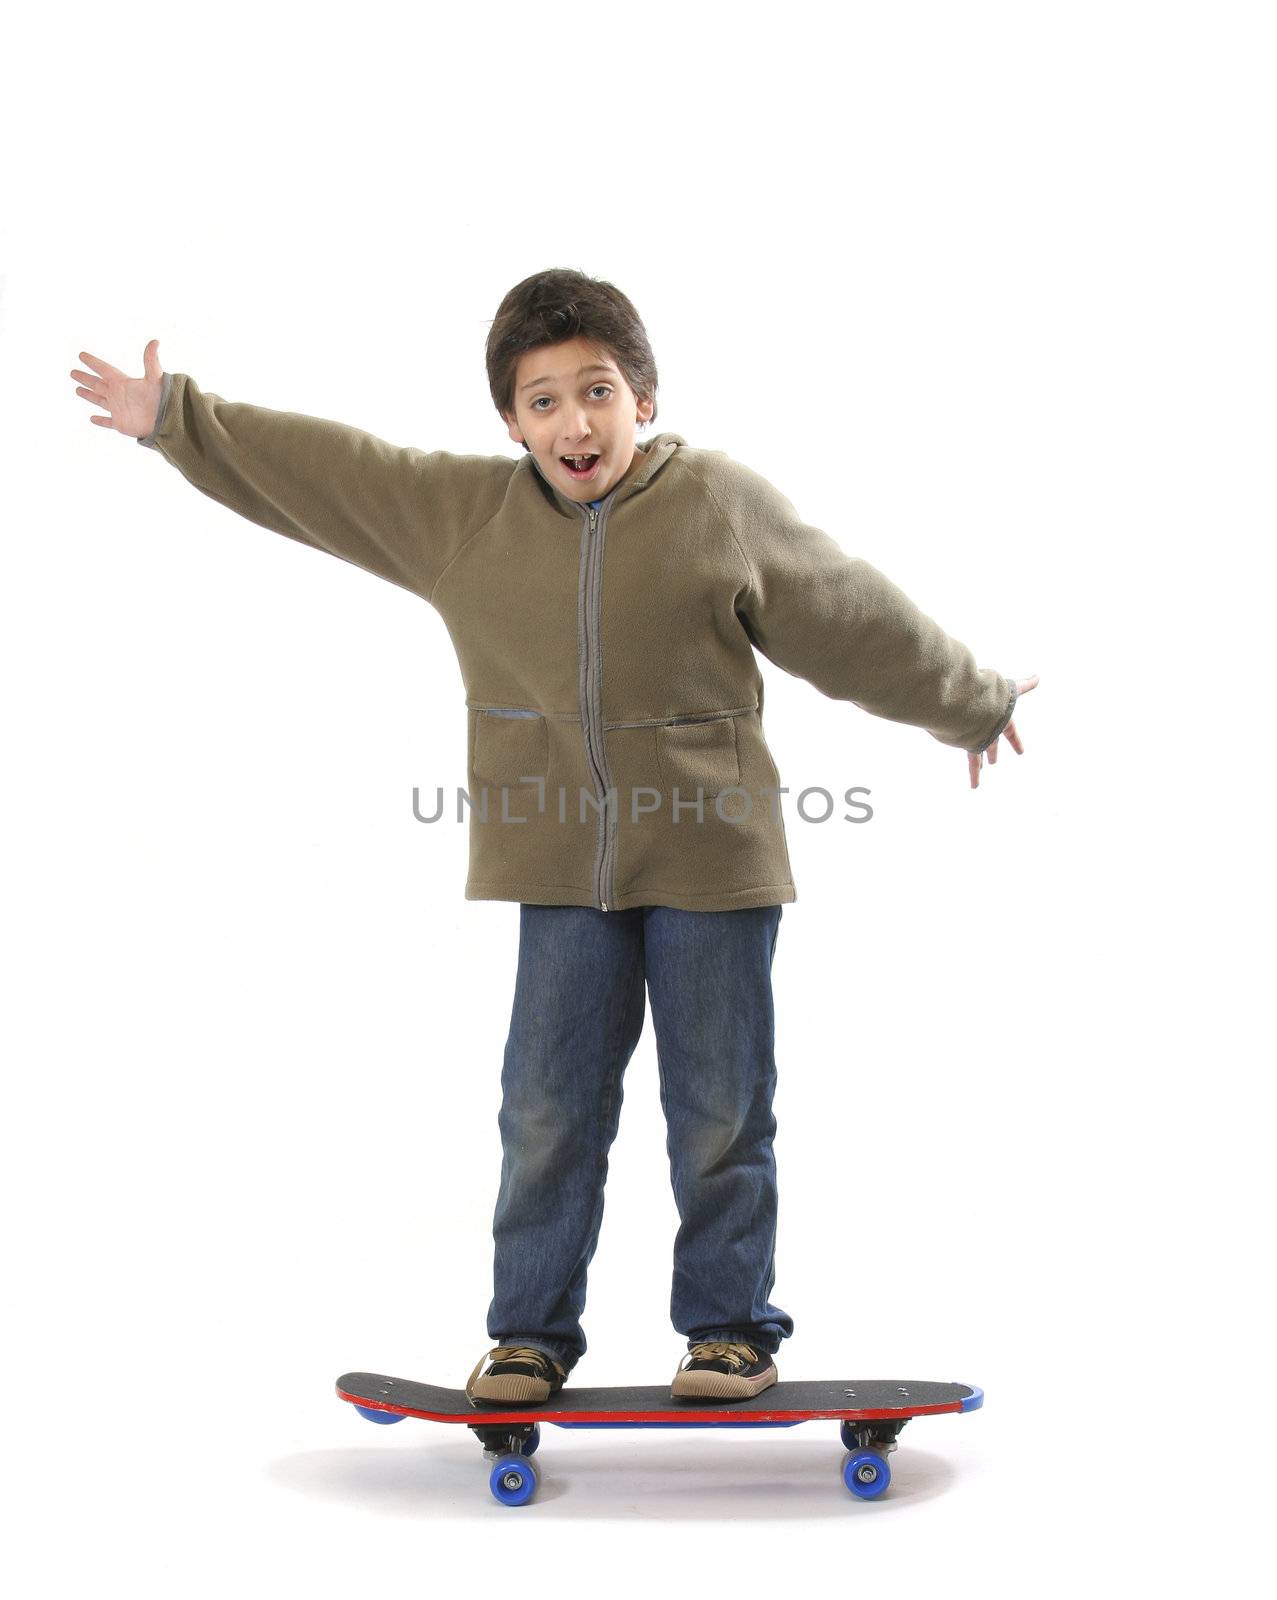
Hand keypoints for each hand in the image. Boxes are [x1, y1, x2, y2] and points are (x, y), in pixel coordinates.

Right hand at [71, 339, 164, 438]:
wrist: (166, 421)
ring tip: (78, 391)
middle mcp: (119, 395)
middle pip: (98, 384)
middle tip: (73, 372)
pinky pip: (108, 422)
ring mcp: (119, 409)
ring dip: (89, 396)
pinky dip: (100, 421)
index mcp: (123, 383)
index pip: (104, 370)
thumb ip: (151, 360)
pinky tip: (92, 419)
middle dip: (86, 378)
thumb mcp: (154, 377)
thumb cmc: (162, 399)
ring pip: (100, 401)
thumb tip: (155, 341)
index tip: (81, 355)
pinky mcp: (122, 424)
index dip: (93, 362)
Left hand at [968, 674, 1038, 788]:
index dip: (1015, 741)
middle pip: (991, 743)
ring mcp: (975, 736)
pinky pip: (971, 763)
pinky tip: (974, 783)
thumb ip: (1024, 686)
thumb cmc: (989, 697)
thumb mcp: (1010, 693)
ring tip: (977, 784)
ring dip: (979, 769)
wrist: (965, 703)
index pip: (1010, 731)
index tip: (1021, 752)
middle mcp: (986, 728)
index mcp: (999, 718)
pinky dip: (974, 773)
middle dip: (991, 752)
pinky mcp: (965, 743)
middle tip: (992, 763)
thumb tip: (1038, 676)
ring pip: (978, 755)